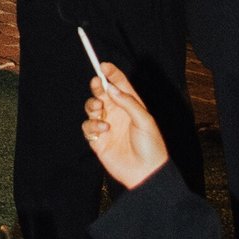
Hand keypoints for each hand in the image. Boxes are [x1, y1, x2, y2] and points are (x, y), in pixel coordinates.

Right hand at [82, 64, 168, 187]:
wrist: (146, 173)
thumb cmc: (151, 146)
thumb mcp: (144, 120)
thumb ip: (127, 102)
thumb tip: (111, 88)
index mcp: (130, 106)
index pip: (118, 85)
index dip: (111, 73)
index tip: (103, 65)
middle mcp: (117, 113)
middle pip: (102, 93)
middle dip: (97, 86)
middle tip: (97, 83)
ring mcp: (106, 125)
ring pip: (91, 107)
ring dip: (92, 104)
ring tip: (100, 109)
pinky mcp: (97, 140)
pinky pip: (88, 126)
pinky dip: (92, 124)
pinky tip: (104, 129)